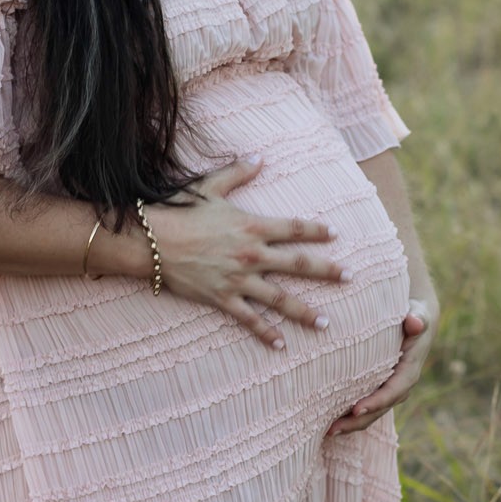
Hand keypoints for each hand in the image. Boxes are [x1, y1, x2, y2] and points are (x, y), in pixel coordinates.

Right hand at [144, 156, 347, 349]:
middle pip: (299, 265)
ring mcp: (239, 279)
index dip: (317, 231)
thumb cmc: (178, 210)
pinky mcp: (222, 298)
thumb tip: (258, 157)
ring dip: (305, 311)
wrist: (150, 240)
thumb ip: (238, 172)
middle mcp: (252, 254)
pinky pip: (250, 319)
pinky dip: (266, 333)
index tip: (335, 234)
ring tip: (326, 322)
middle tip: (350, 277)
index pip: (295, 228)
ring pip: (281, 299)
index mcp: (253, 226)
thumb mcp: (210, 186)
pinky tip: (281, 345)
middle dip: (327, 271)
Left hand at [326, 299, 436, 434]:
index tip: (356, 409)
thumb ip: (417, 318)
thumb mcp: (418, 313)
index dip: (377, 401)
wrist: (416, 318)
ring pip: (372, 412)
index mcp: (409, 370)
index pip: (394, 391)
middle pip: (380, 408)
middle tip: (333, 428)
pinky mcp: (378, 387)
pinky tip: (328, 421)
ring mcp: (389, 389)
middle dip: (358, 421)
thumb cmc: (413, 313)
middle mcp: (401, 385)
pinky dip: (349, 415)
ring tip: (328, 431)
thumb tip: (415, 322)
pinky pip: (365, 405)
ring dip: (351, 424)